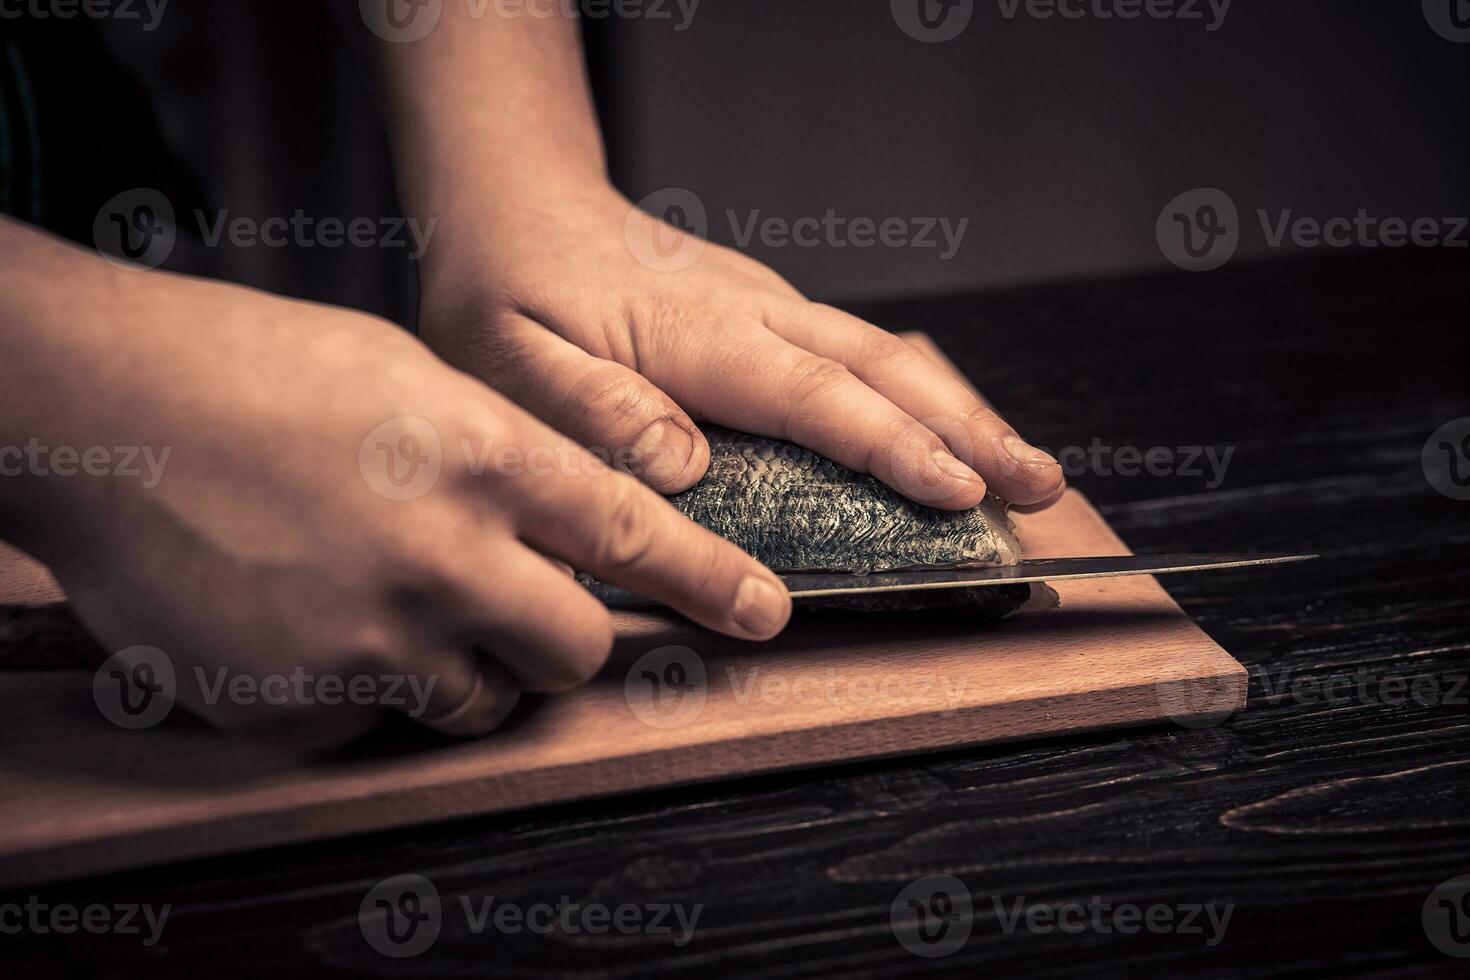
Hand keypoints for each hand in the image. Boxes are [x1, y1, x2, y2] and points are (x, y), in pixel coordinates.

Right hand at [1, 227, 789, 744]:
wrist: (102, 409)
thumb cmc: (250, 370)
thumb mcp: (406, 380)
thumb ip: (496, 455)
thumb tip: (556, 519)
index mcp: (477, 456)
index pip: (629, 531)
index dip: (708, 577)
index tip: (764, 611)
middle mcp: (440, 556)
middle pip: (575, 648)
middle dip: (567, 639)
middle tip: (527, 609)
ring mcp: (368, 639)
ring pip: (481, 700)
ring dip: (467, 668)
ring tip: (396, 604)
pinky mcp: (298, 701)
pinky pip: (376, 719)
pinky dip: (366, 683)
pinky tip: (313, 616)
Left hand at [417, 185, 1064, 507]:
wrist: (519, 207)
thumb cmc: (507, 290)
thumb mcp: (511, 361)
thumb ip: (594, 411)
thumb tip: (685, 463)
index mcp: (695, 335)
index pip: (812, 394)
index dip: (890, 446)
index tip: (957, 491)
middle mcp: (751, 313)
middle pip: (881, 369)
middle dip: (970, 430)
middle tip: (1039, 486)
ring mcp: (768, 308)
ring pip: (887, 357)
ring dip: (964, 412)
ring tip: (1029, 467)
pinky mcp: (769, 315)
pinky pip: (862, 355)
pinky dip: (922, 394)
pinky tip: (953, 429)